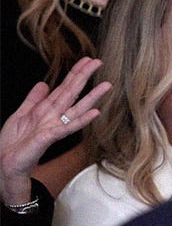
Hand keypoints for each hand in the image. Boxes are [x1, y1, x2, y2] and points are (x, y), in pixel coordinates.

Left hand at [0, 57, 107, 205]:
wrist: (6, 164)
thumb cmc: (14, 144)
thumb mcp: (20, 116)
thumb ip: (33, 100)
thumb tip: (43, 84)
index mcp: (45, 110)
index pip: (63, 88)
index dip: (74, 74)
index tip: (87, 61)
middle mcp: (53, 117)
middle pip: (72, 93)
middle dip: (84, 77)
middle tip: (98, 63)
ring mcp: (53, 127)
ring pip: (76, 109)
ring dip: (92, 97)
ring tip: (106, 85)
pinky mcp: (49, 138)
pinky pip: (67, 127)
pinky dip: (82, 120)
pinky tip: (95, 113)